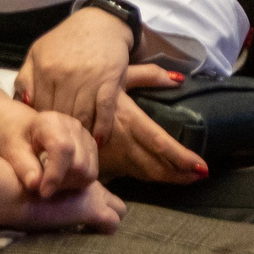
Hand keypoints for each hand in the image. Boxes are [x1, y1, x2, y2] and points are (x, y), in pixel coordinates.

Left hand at [0, 104, 100, 197]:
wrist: (25, 130)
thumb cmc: (16, 140)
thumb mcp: (11, 151)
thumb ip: (22, 166)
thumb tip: (35, 184)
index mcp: (50, 121)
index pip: (63, 148)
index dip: (55, 174)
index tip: (42, 193)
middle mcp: (73, 126)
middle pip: (79, 163)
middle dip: (60, 182)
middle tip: (41, 185)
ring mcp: (86, 137)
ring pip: (88, 171)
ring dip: (69, 184)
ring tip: (49, 180)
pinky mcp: (92, 149)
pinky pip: (91, 174)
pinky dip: (76, 182)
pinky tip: (60, 178)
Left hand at [17, 4, 138, 136]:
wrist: (102, 23)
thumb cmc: (67, 41)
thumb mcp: (38, 52)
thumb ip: (25, 77)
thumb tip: (21, 104)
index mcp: (45, 68)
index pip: (39, 107)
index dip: (42, 122)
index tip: (46, 131)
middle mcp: (65, 74)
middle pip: (59, 115)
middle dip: (60, 130)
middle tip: (61, 143)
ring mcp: (89, 79)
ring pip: (81, 117)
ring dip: (80, 133)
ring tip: (78, 143)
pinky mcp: (111, 81)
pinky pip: (105, 112)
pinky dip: (102, 128)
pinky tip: (98, 139)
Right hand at [99, 64, 211, 182]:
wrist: (52, 112)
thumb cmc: (89, 87)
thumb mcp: (118, 75)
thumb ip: (149, 76)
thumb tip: (178, 78)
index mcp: (128, 118)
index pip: (160, 142)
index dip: (182, 158)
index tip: (202, 167)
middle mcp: (121, 140)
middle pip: (156, 165)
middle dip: (180, 174)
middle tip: (199, 176)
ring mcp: (112, 155)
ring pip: (144, 173)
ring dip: (167, 178)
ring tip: (187, 178)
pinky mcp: (104, 163)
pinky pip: (131, 173)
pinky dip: (148, 175)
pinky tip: (160, 175)